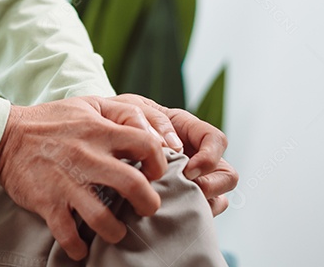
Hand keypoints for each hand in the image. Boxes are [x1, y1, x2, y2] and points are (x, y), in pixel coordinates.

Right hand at [0, 96, 168, 260]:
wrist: (3, 137)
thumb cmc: (50, 121)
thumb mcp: (86, 104)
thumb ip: (120, 112)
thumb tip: (153, 131)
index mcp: (99, 131)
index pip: (148, 145)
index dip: (159, 163)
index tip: (152, 174)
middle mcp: (87, 157)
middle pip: (135, 186)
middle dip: (148, 204)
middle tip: (143, 208)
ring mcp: (66, 182)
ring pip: (104, 219)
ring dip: (115, 232)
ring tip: (114, 230)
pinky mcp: (47, 202)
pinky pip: (68, 234)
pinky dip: (77, 247)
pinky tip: (81, 245)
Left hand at [107, 94, 237, 214]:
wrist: (97, 137)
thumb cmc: (116, 118)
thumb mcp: (130, 108)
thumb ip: (151, 120)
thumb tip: (173, 146)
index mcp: (187, 128)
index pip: (216, 140)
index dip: (209, 156)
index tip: (187, 168)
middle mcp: (195, 154)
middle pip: (227, 174)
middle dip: (212, 185)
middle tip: (185, 189)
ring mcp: (191, 179)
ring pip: (218, 197)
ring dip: (202, 202)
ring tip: (177, 203)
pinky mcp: (181, 198)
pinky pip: (199, 212)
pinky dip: (190, 214)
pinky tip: (169, 214)